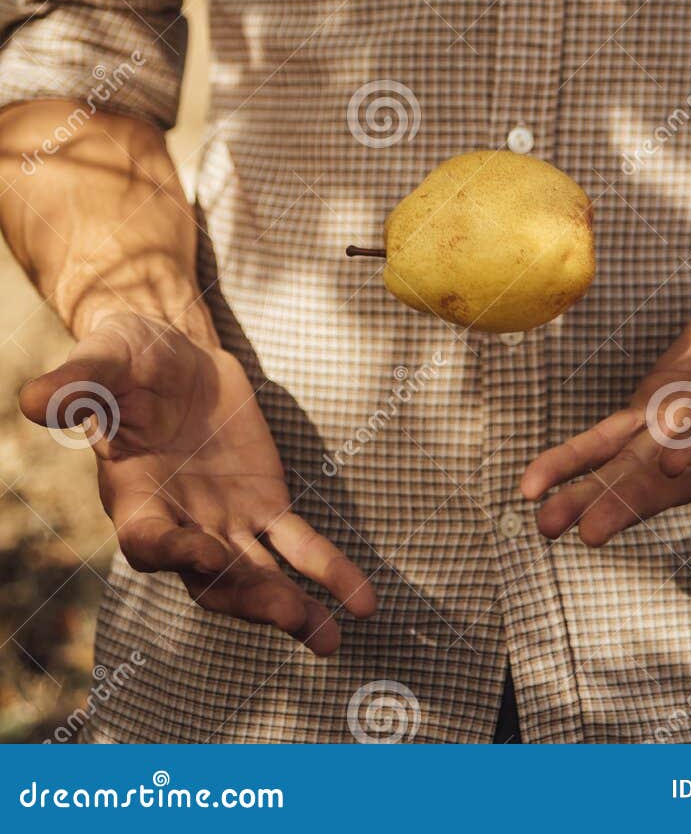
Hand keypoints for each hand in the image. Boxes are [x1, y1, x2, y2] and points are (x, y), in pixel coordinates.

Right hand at [19, 312, 375, 653]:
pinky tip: (360, 598)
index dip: (177, 552)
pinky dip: (328, 571)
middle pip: (212, 578)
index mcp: (133, 500)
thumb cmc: (124, 357)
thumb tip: (34, 400)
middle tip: (292, 617)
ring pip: (258, 575)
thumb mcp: (101, 359)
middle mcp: (179, 525)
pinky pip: (299, 545)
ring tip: (331, 636)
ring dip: (293, 606)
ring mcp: (224, 522)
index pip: (152, 543)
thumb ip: (76, 384)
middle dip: (251, 598)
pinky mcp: (264, 505)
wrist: (172, 351)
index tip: (206, 553)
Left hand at [522, 206, 690, 545]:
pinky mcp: (656, 408)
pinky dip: (574, 462)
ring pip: (637, 468)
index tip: (668, 460)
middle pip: (678, 470)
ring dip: (593, 495)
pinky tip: (533, 486)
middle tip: (591, 530)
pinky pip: (610, 441)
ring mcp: (685, 418)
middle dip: (634, 499)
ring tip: (544, 526)